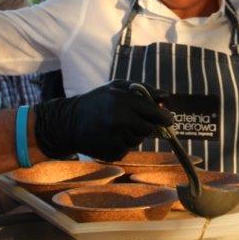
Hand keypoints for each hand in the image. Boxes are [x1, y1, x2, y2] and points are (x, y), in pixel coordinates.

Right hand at [32, 80, 172, 161]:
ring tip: (117, 126)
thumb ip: (143, 90)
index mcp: (122, 102)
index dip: (165, 117)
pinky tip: (110, 135)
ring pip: (139, 140)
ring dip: (134, 134)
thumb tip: (166, 96)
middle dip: (147, 125)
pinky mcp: (113, 153)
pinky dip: (124, 143)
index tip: (169, 119)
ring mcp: (116, 139)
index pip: (154, 113)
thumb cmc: (97, 101)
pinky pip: (128, 149)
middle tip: (138, 121)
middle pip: (149, 129)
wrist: (69, 123)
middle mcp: (120, 121)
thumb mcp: (117, 87)